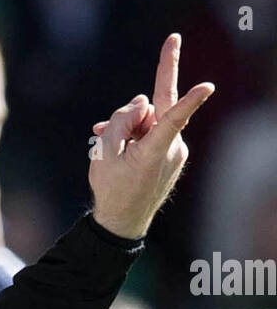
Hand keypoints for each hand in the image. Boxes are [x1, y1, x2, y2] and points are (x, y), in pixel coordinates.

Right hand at [88, 33, 213, 238]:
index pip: (174, 119)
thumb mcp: (104, 151)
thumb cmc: (112, 187)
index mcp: (155, 151)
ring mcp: (176, 153)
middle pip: (153, 112)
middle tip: (100, 130)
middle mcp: (173, 150)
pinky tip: (121, 148)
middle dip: (129, 116)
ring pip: (154, 122)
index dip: (190, 100)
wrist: (123, 221)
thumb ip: (121, 119)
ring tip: (107, 145)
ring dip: (131, 128)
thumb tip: (143, 101)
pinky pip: (157, 134)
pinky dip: (138, 137)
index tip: (208, 86)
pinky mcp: (174, 156)